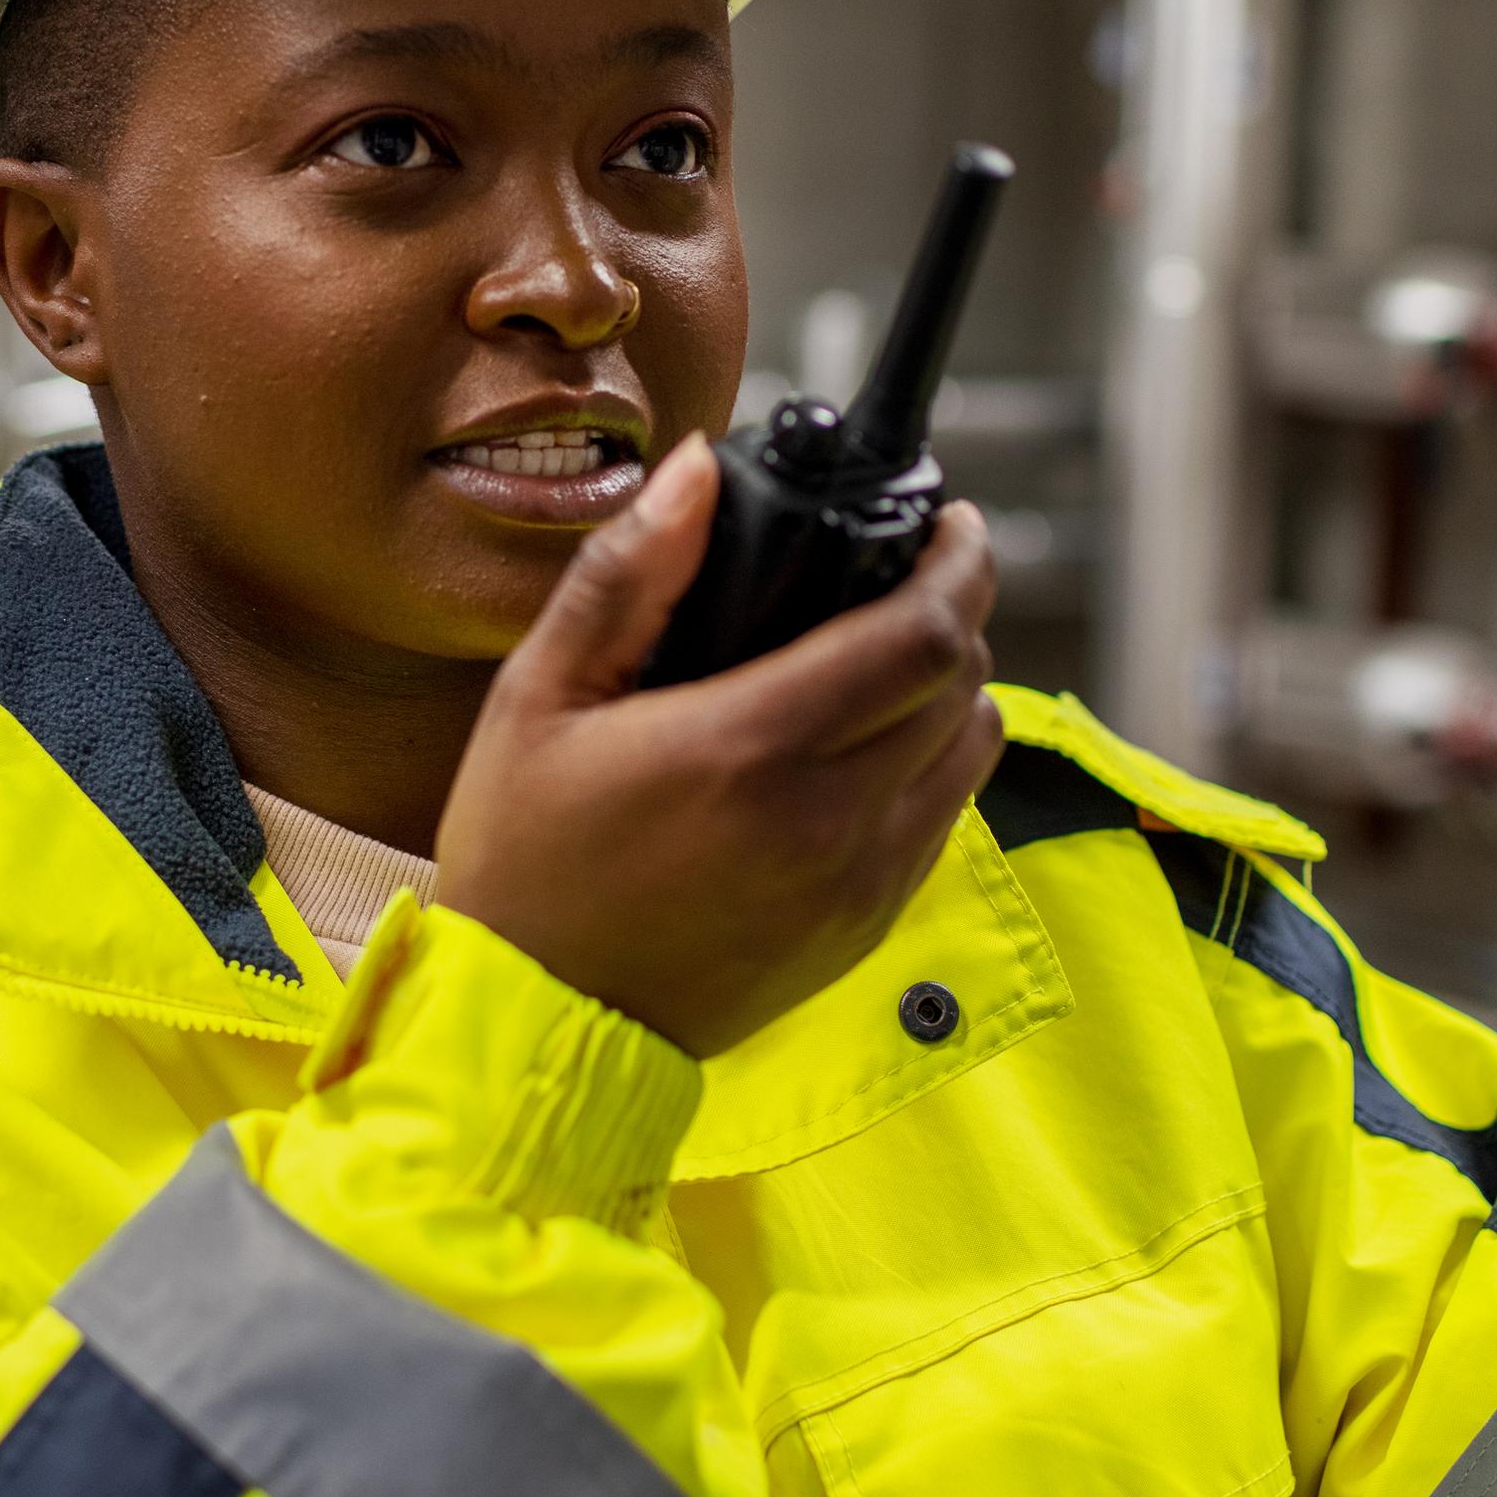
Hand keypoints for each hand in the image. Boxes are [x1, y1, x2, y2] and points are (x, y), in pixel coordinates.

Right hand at [432, 435, 1005, 1058]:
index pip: (923, 635)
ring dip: (954, 687)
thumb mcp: (540, 696)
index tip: (945, 520)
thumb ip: (629, 574)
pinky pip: (943, 819)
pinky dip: (933, 761)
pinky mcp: (864, 928)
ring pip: (971, 751)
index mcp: (752, 747)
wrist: (538, 1026)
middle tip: (916, 566)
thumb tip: (700, 470)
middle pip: (962, 682)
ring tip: (899, 649)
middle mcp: (829, 818)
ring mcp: (858, 882)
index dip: (956, 562)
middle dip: (957, 608)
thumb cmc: (525, 859)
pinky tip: (872, 739)